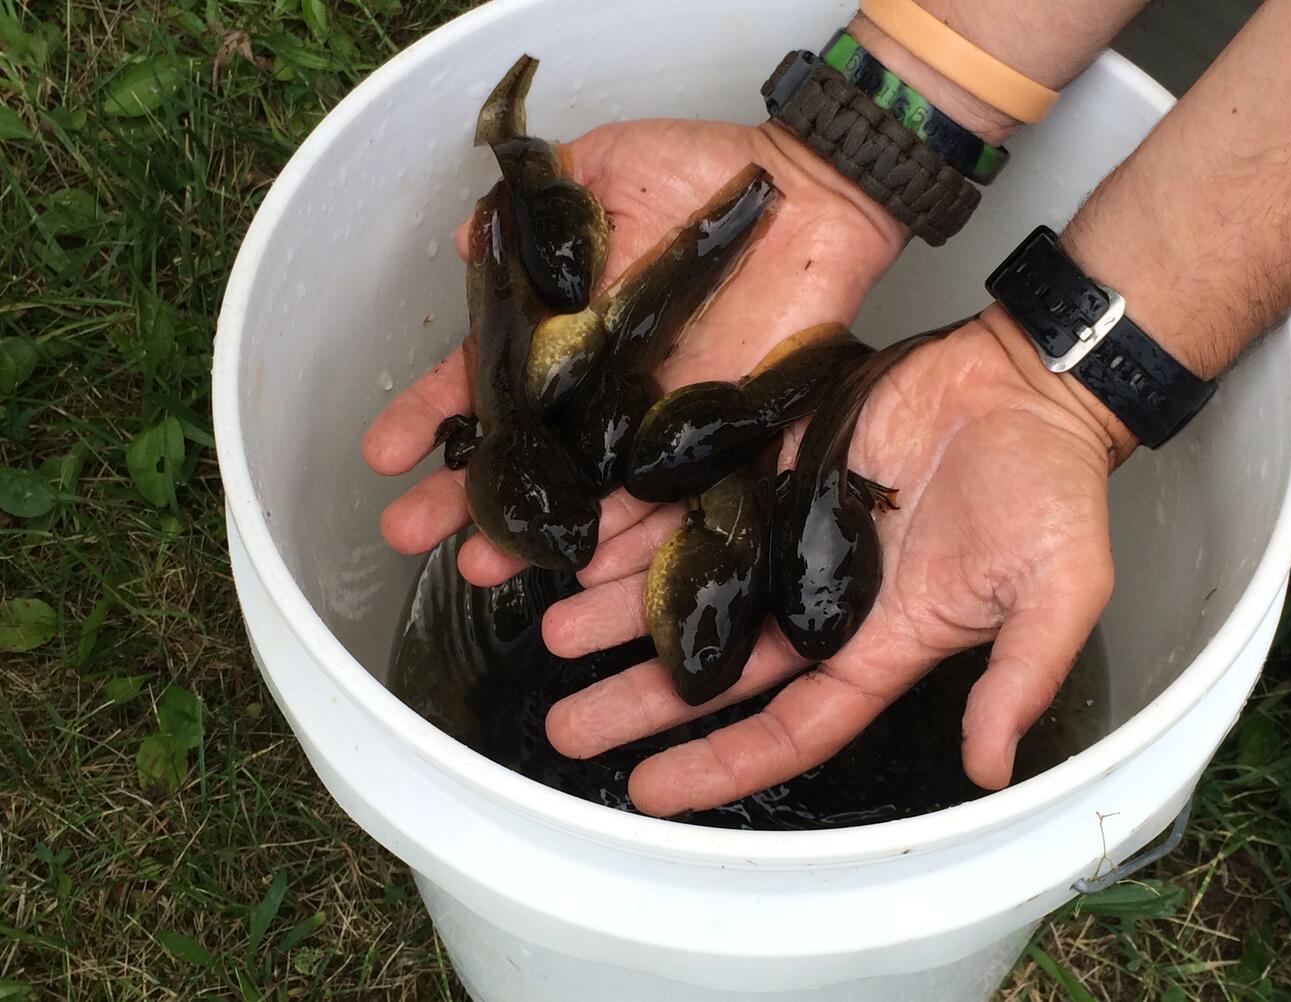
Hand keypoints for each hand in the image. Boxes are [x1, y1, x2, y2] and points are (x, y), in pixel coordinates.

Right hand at [362, 118, 905, 583]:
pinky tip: (584, 570)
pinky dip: (632, 539)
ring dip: (532, 532)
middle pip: (522, 452)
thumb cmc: (702, 172)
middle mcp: (599, 388)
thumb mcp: (603, 167)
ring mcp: (653, 420)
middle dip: (461, 496)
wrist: (807, 192)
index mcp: (564, 332)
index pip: (484, 380)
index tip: (382, 455)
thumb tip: (463, 241)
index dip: (430, 415)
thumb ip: (537, 211)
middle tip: (408, 533)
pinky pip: (672, 501)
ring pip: (585, 493)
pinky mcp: (714, 438)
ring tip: (479, 568)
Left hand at [542, 308, 1119, 815]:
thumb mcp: (1056, 592)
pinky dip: (637, 523)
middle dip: (639, 697)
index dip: (721, 760)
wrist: (1024, 383)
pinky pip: (690, 500)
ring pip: (687, 583)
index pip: (791, 723)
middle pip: (714, 663)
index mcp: (878, 641)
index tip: (649, 791)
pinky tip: (585, 545)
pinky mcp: (770, 462)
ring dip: (619, 611)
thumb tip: (989, 767)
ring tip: (551, 631)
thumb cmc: (1051, 488)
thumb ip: (1020, 676)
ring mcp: (787, 528)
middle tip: (566, 723)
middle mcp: (817, 597)